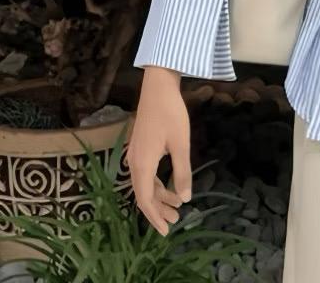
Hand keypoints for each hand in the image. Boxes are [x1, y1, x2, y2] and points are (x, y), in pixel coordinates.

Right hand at [128, 66, 192, 235]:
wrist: (158, 87)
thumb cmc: (171, 114)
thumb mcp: (180, 145)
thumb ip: (181, 172)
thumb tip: (185, 198)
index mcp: (142, 164)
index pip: (144, 200)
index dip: (155, 217)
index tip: (166, 231)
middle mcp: (134, 162)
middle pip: (143, 194)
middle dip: (159, 209)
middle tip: (177, 220)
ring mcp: (135, 154)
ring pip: (145, 184)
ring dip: (160, 196)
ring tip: (177, 204)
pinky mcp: (139, 146)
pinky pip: (145, 173)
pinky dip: (156, 183)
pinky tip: (169, 183)